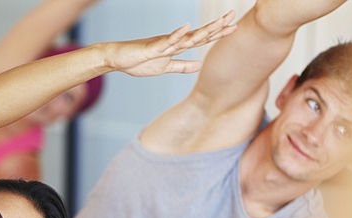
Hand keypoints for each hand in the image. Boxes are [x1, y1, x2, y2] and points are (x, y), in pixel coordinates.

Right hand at [105, 11, 236, 76]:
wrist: (117, 59)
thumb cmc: (138, 62)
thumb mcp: (164, 67)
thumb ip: (182, 66)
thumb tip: (199, 65)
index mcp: (177, 47)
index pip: (201, 39)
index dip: (217, 34)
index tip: (233, 27)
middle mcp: (173, 42)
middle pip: (199, 35)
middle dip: (217, 27)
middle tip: (233, 16)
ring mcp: (164, 44)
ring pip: (187, 36)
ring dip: (204, 30)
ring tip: (219, 22)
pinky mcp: (152, 47)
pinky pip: (167, 41)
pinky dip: (177, 34)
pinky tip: (187, 27)